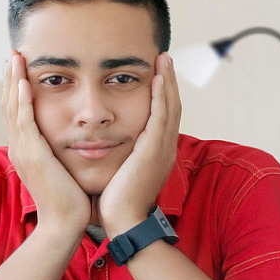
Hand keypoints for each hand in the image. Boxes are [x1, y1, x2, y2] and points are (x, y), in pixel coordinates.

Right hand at [1, 51, 90, 235]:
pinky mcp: (32, 154)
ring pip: (12, 108)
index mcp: (25, 150)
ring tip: (14, 58)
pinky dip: (21, 100)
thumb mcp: (59, 169)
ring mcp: (22, 150)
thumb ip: (56, 152)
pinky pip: (24, 121)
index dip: (15, 89)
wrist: (65, 223)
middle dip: (10, 78)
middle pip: (8, 105)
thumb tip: (65, 140)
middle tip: (13, 54)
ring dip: (12, 81)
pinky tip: (23, 81)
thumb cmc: (68, 198)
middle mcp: (19, 147)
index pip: (16, 112)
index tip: (19, 68)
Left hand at [98, 52, 181, 237]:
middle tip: (165, 58)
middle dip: (169, 81)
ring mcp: (163, 149)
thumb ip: (122, 156)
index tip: (157, 74)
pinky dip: (161, 96)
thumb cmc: (117, 200)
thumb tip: (107, 144)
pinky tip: (158, 79)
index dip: (162, 94)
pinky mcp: (154, 151)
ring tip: (164, 59)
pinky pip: (160, 117)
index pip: (163, 116)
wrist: (123, 221)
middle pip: (172, 107)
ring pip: (170, 107)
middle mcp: (165, 148)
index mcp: (157, 152)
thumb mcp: (123, 172)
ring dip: (167, 82)